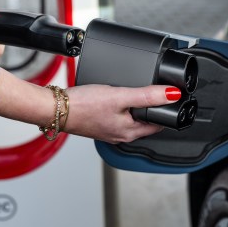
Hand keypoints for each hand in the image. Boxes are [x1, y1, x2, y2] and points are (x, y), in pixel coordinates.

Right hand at [0, 68, 180, 144]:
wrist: (55, 109)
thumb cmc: (82, 106)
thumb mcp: (119, 96)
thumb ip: (146, 95)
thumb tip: (171, 94)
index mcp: (129, 132)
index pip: (158, 125)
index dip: (167, 110)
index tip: (171, 98)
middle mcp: (120, 135)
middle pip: (145, 123)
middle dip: (152, 109)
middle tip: (156, 92)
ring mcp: (109, 131)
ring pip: (131, 120)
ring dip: (137, 108)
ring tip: (137, 93)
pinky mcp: (99, 125)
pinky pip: (118, 118)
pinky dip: (122, 109)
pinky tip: (117, 99)